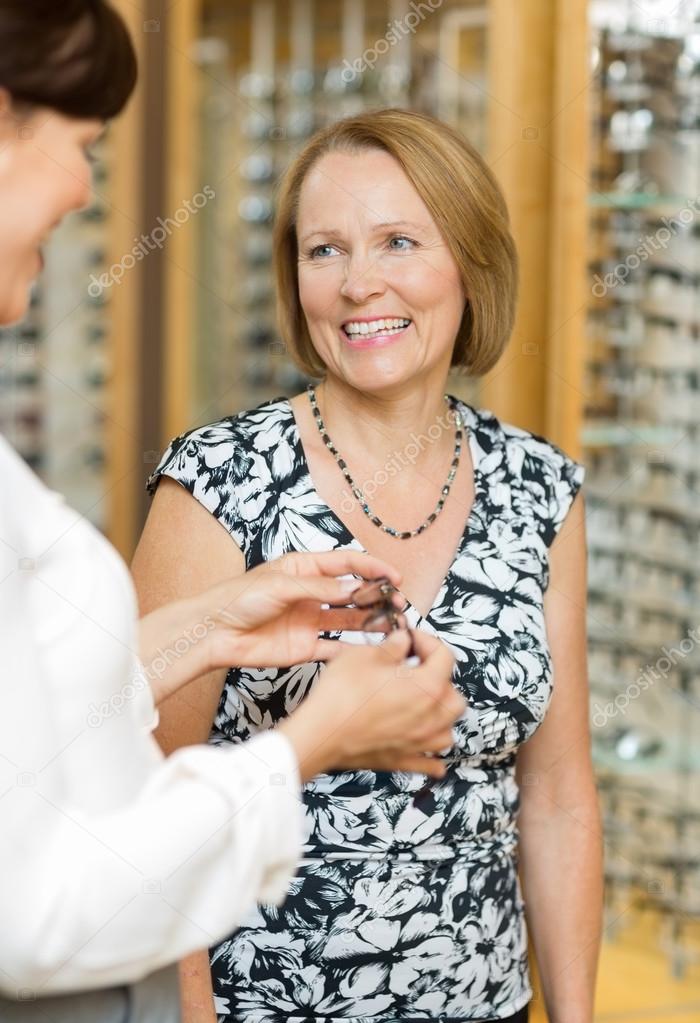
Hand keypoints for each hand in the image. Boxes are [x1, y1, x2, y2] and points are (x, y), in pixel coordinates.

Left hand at [204, 550, 405, 668]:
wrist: (212, 633)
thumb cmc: (238, 598)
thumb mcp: (280, 584)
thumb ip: (318, 588)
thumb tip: (353, 588)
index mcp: (304, 568)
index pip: (346, 564)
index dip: (371, 567)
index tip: (393, 575)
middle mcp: (311, 594)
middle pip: (351, 593)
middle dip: (376, 596)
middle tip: (398, 603)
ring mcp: (309, 621)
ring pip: (348, 620)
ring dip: (370, 622)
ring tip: (393, 626)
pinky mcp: (304, 648)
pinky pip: (334, 649)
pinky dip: (353, 651)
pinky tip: (371, 652)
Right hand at [279, 628, 465, 780]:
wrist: (321, 733)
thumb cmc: (341, 695)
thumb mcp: (365, 654)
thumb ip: (392, 646)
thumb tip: (402, 641)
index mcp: (427, 686)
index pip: (445, 656)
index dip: (427, 641)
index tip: (410, 639)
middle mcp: (431, 717)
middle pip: (454, 695)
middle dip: (440, 678)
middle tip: (416, 670)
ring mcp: (420, 742)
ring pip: (448, 729)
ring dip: (440, 715)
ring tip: (422, 705)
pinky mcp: (404, 761)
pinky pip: (432, 764)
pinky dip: (434, 757)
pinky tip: (427, 748)